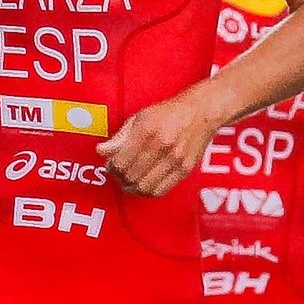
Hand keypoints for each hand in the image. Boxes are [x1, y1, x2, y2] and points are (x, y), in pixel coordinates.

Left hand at [99, 90, 219, 197]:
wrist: (200, 111)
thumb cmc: (169, 113)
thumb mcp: (140, 117)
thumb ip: (120, 137)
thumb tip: (102, 151)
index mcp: (146, 130)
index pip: (120, 162)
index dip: (112, 168)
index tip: (111, 166)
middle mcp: (161, 145)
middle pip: (131, 176)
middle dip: (120, 178)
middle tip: (119, 174)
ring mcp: (175, 159)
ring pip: (144, 187)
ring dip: (133, 188)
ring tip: (130, 181)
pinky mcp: (185, 169)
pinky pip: (161, 190)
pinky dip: (148, 191)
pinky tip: (145, 184)